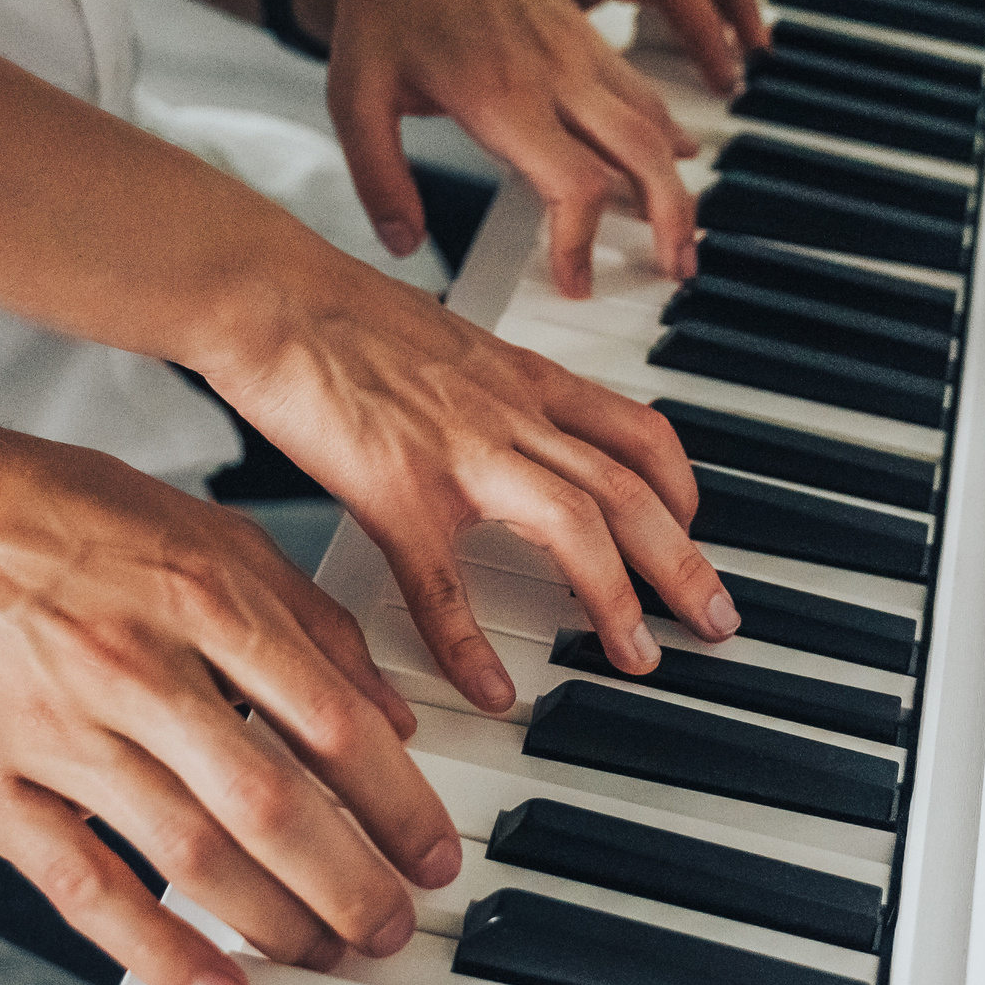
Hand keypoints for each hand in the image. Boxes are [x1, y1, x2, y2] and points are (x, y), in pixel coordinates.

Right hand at [0, 421, 464, 984]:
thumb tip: (390, 720)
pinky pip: (86, 887)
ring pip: (193, 854)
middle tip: (394, 925)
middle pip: (273, 805)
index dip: (398, 803)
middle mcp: (136, 668)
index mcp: (201, 596)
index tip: (433, 852)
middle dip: (352, 883)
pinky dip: (155, 949)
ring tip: (330, 952)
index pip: (331, 724)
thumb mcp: (211, 533)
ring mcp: (60, 736)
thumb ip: (309, 623)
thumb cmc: (64, 518)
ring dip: (277, 920)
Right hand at [198, 234, 741, 717]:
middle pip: (633, 487)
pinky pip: (446, 585)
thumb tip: (508, 421)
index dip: (682, 488)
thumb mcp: (446, 343)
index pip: (638, 432)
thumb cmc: (336, 317)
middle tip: (716, 618)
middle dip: (685, 560)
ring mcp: (459, 452)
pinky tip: (489, 690)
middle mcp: (510, 413)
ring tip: (638, 657)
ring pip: (576, 523)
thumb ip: (489, 389)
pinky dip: (470, 648)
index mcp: (523, 379)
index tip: (693, 531)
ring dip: (619, 597)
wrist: (268, 294)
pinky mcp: (396, 489)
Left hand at [311, 0, 765, 298]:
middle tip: (675, 271)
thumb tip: (404, 244)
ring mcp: (577, 50)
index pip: (575, 188)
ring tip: (681, 232)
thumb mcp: (353, 95)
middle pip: (644, 159)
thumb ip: (378, 177)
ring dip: (676, 182)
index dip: (582, 246)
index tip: (573, 283)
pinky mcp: (583, 33)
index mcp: (504, 97)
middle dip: (671, 222)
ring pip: (654, 124)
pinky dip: (665, 133)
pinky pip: (642, 91)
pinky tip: (671, 153)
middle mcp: (555, 75)